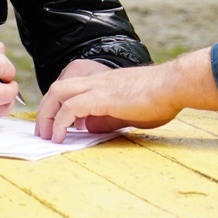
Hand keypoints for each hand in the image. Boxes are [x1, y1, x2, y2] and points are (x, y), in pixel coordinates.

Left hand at [35, 48, 217, 142]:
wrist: (173, 84)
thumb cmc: (160, 98)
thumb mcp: (129, 111)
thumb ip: (107, 117)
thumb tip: (88, 127)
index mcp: (103, 83)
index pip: (70, 89)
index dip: (59, 106)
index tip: (57, 125)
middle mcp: (96, 81)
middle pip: (57, 88)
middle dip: (45, 110)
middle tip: (44, 131)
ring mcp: (98, 86)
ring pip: (58, 93)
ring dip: (48, 114)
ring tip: (48, 135)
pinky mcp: (102, 97)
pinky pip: (71, 107)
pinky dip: (61, 121)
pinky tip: (61, 137)